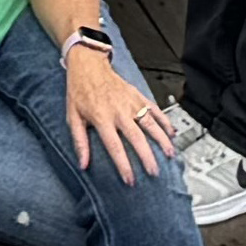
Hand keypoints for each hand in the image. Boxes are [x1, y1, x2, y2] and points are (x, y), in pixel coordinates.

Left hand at [64, 42, 173, 182]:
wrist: (87, 65)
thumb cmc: (79, 91)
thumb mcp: (73, 116)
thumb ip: (79, 141)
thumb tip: (83, 164)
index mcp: (101, 117)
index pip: (114, 146)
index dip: (123, 165)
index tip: (130, 180)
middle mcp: (118, 110)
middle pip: (137, 137)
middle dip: (147, 157)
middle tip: (154, 172)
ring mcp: (130, 102)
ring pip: (150, 123)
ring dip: (162, 140)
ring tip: (170, 155)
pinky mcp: (137, 95)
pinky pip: (154, 109)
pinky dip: (165, 121)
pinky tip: (172, 133)